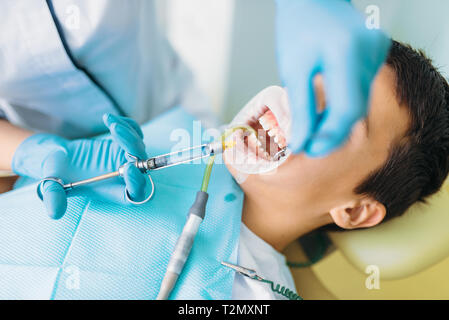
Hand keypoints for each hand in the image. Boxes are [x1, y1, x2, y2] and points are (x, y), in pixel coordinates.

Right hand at [12, 114, 151, 218]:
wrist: (59, 158)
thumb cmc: (57, 176)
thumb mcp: (52, 186)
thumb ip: (55, 198)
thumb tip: (53, 214)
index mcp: (115, 192)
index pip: (136, 192)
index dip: (137, 182)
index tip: (128, 168)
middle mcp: (126, 178)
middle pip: (142, 165)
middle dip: (132, 147)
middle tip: (116, 132)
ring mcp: (128, 160)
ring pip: (139, 147)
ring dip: (128, 133)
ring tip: (110, 123)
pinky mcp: (126, 146)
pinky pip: (135, 134)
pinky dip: (128, 125)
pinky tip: (110, 119)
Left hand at [276, 0, 390, 155]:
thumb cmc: (298, 26)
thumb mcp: (293, 69)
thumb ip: (300, 109)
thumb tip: (301, 143)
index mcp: (346, 52)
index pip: (346, 109)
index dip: (328, 136)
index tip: (310, 149)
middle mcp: (370, 52)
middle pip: (356, 109)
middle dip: (332, 132)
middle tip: (310, 145)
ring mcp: (378, 52)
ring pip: (360, 102)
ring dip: (337, 119)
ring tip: (314, 128)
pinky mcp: (377, 53)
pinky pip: (362, 88)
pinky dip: (344, 103)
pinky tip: (327, 107)